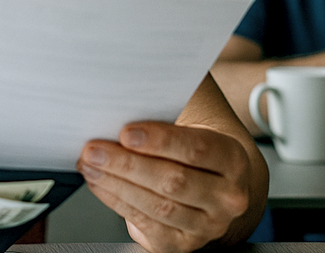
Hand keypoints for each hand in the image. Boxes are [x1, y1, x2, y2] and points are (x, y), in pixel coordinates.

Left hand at [76, 122, 249, 252]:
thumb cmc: (196, 150)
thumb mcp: (196, 126)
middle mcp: (227, 197)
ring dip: (116, 184)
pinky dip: (117, 201)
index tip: (126, 131)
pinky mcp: (182, 244)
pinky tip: (100, 184)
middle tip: (95, 148)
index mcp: (234, 160)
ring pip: (157, 206)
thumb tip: (130, 87)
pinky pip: (146, 223)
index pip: (197, 149)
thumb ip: (169, 107)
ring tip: (91, 164)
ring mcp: (207, 226)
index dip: (159, 140)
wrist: (214, 188)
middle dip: (127, 164)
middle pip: (173, 180)